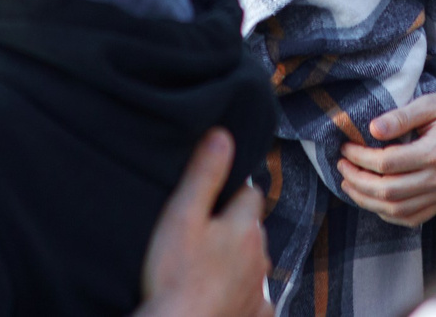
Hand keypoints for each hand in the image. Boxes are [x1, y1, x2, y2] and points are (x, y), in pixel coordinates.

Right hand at [136, 128, 267, 316]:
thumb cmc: (174, 277)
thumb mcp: (182, 216)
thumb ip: (205, 175)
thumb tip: (223, 136)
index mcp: (245, 227)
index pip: (249, 195)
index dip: (231, 193)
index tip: (213, 200)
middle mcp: (260, 256)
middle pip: (252, 230)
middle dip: (235, 228)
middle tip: (203, 236)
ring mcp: (259, 289)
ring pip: (254, 263)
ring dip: (239, 261)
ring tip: (207, 267)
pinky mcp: (255, 315)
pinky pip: (255, 298)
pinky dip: (242, 295)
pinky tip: (221, 296)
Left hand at [336, 89, 435, 225]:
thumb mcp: (432, 103)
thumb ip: (402, 116)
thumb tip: (372, 129)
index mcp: (434, 153)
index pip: (387, 162)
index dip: (361, 157)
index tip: (346, 147)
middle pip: (388, 191)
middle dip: (358, 180)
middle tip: (342, 167)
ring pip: (396, 210)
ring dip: (367, 200)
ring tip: (349, 184)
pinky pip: (411, 218)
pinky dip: (388, 214)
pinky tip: (373, 200)